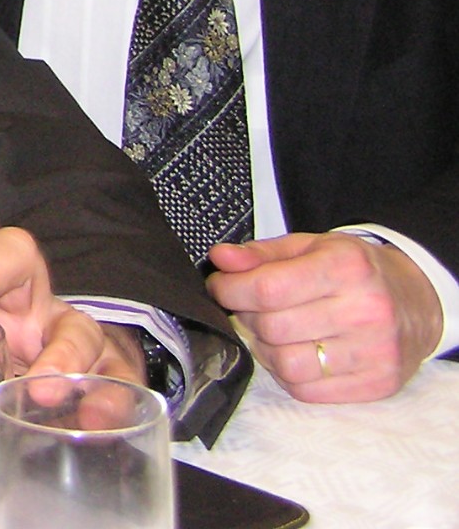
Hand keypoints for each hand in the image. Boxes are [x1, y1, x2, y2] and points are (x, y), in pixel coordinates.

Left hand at [0, 201, 142, 382]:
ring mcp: (71, 333)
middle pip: (18, 250)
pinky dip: (109, 399)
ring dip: (62, 354)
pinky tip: (92, 420)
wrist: (55, 389)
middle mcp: (31, 295)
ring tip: (39, 388)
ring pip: (79, 322)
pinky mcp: (108, 372)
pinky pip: (119, 379)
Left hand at [206, 232, 440, 402]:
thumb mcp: (311, 247)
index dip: (230, 289)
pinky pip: (306, 391)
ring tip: (274, 333)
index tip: (221, 286)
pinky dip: (288, 374)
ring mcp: (374, 352)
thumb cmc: (355, 272)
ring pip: (286, 364)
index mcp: (346, 268)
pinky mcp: (377, 384)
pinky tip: (297, 352)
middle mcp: (365, 311)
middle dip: (247, 318)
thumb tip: (221, 259)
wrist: (416, 301)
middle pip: (272, 328)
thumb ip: (261, 254)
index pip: (267, 288)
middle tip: (250, 309)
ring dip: (266, 350)